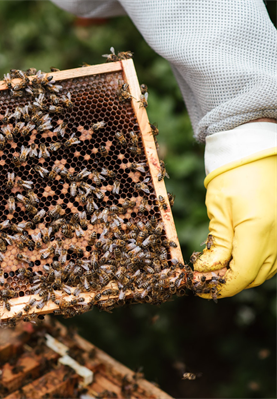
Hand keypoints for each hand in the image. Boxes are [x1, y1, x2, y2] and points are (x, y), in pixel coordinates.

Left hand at [193, 154, 276, 297]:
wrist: (254, 153)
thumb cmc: (232, 176)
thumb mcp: (218, 211)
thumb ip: (217, 244)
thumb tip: (206, 271)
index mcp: (258, 229)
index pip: (242, 274)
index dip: (220, 286)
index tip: (200, 288)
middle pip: (255, 276)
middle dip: (229, 282)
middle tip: (203, 278)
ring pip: (266, 270)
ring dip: (242, 274)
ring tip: (216, 268)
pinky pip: (273, 257)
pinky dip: (254, 263)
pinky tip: (234, 257)